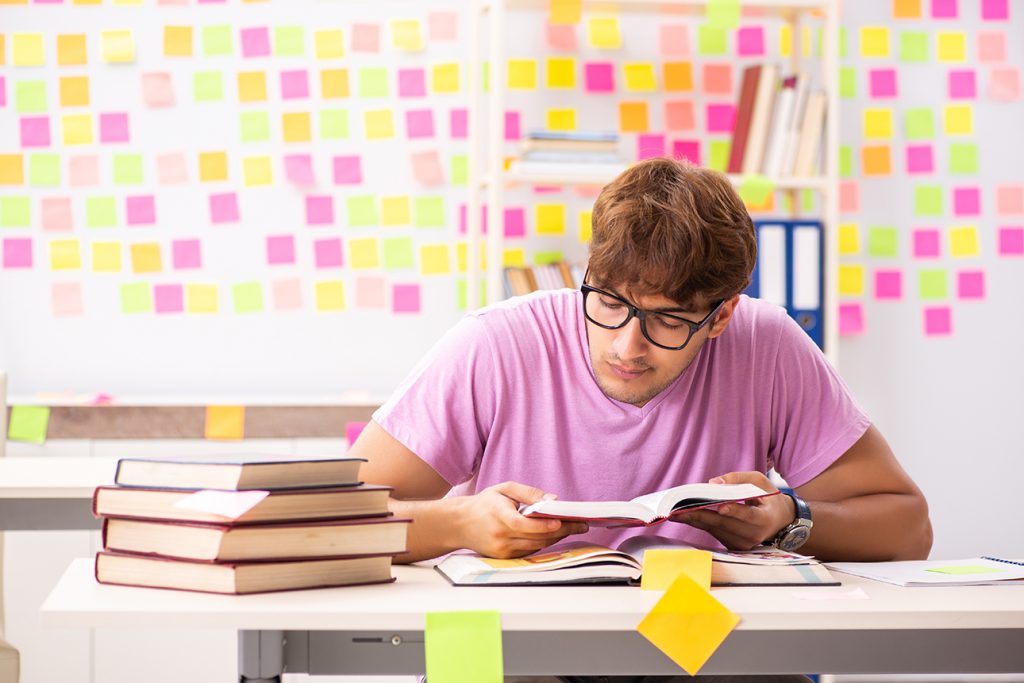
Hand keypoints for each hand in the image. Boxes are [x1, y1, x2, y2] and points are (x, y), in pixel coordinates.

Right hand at [452, 481, 588, 558]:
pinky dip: (544, 543)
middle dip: (561, 531)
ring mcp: (503, 549)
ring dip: (556, 538)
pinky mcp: (505, 557)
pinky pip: (530, 551)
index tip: (562, 521)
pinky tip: (555, 535)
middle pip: (536, 537)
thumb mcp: (504, 489)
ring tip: (573, 528)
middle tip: (580, 524)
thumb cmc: (484, 504)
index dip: (545, 525)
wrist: (460, 524)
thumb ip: (529, 493)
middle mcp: (501, 536)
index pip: (525, 524)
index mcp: (499, 516)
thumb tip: (553, 500)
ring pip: (537, 546)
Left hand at [674, 472, 795, 550]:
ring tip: (672, 511)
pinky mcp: (732, 546)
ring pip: (714, 529)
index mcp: (764, 519)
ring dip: (693, 519)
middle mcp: (753, 535)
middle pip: (723, 524)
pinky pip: (713, 532)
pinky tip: (682, 515)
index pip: (748, 516)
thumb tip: (713, 483)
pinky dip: (698, 522)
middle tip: (676, 510)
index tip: (721, 507)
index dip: (734, 512)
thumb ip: (738, 479)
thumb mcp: (760, 482)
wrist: (779, 523)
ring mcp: (742, 543)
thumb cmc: (768, 498)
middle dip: (698, 515)